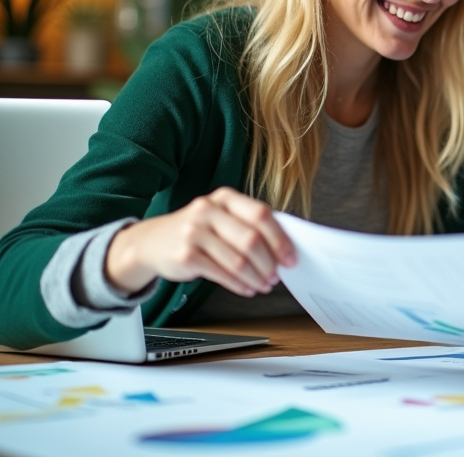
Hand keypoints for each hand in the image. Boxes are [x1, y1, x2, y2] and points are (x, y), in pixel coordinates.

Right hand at [105, 187, 296, 297]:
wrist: (150, 242)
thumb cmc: (196, 230)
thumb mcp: (220, 217)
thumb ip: (248, 225)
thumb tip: (282, 247)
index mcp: (225, 198)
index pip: (261, 215)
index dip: (280, 239)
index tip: (291, 257)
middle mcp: (208, 210)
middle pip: (251, 239)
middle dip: (269, 263)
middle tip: (277, 276)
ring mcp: (194, 232)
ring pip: (238, 260)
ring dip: (256, 277)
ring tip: (263, 285)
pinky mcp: (186, 255)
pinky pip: (221, 273)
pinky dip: (239, 285)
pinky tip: (246, 288)